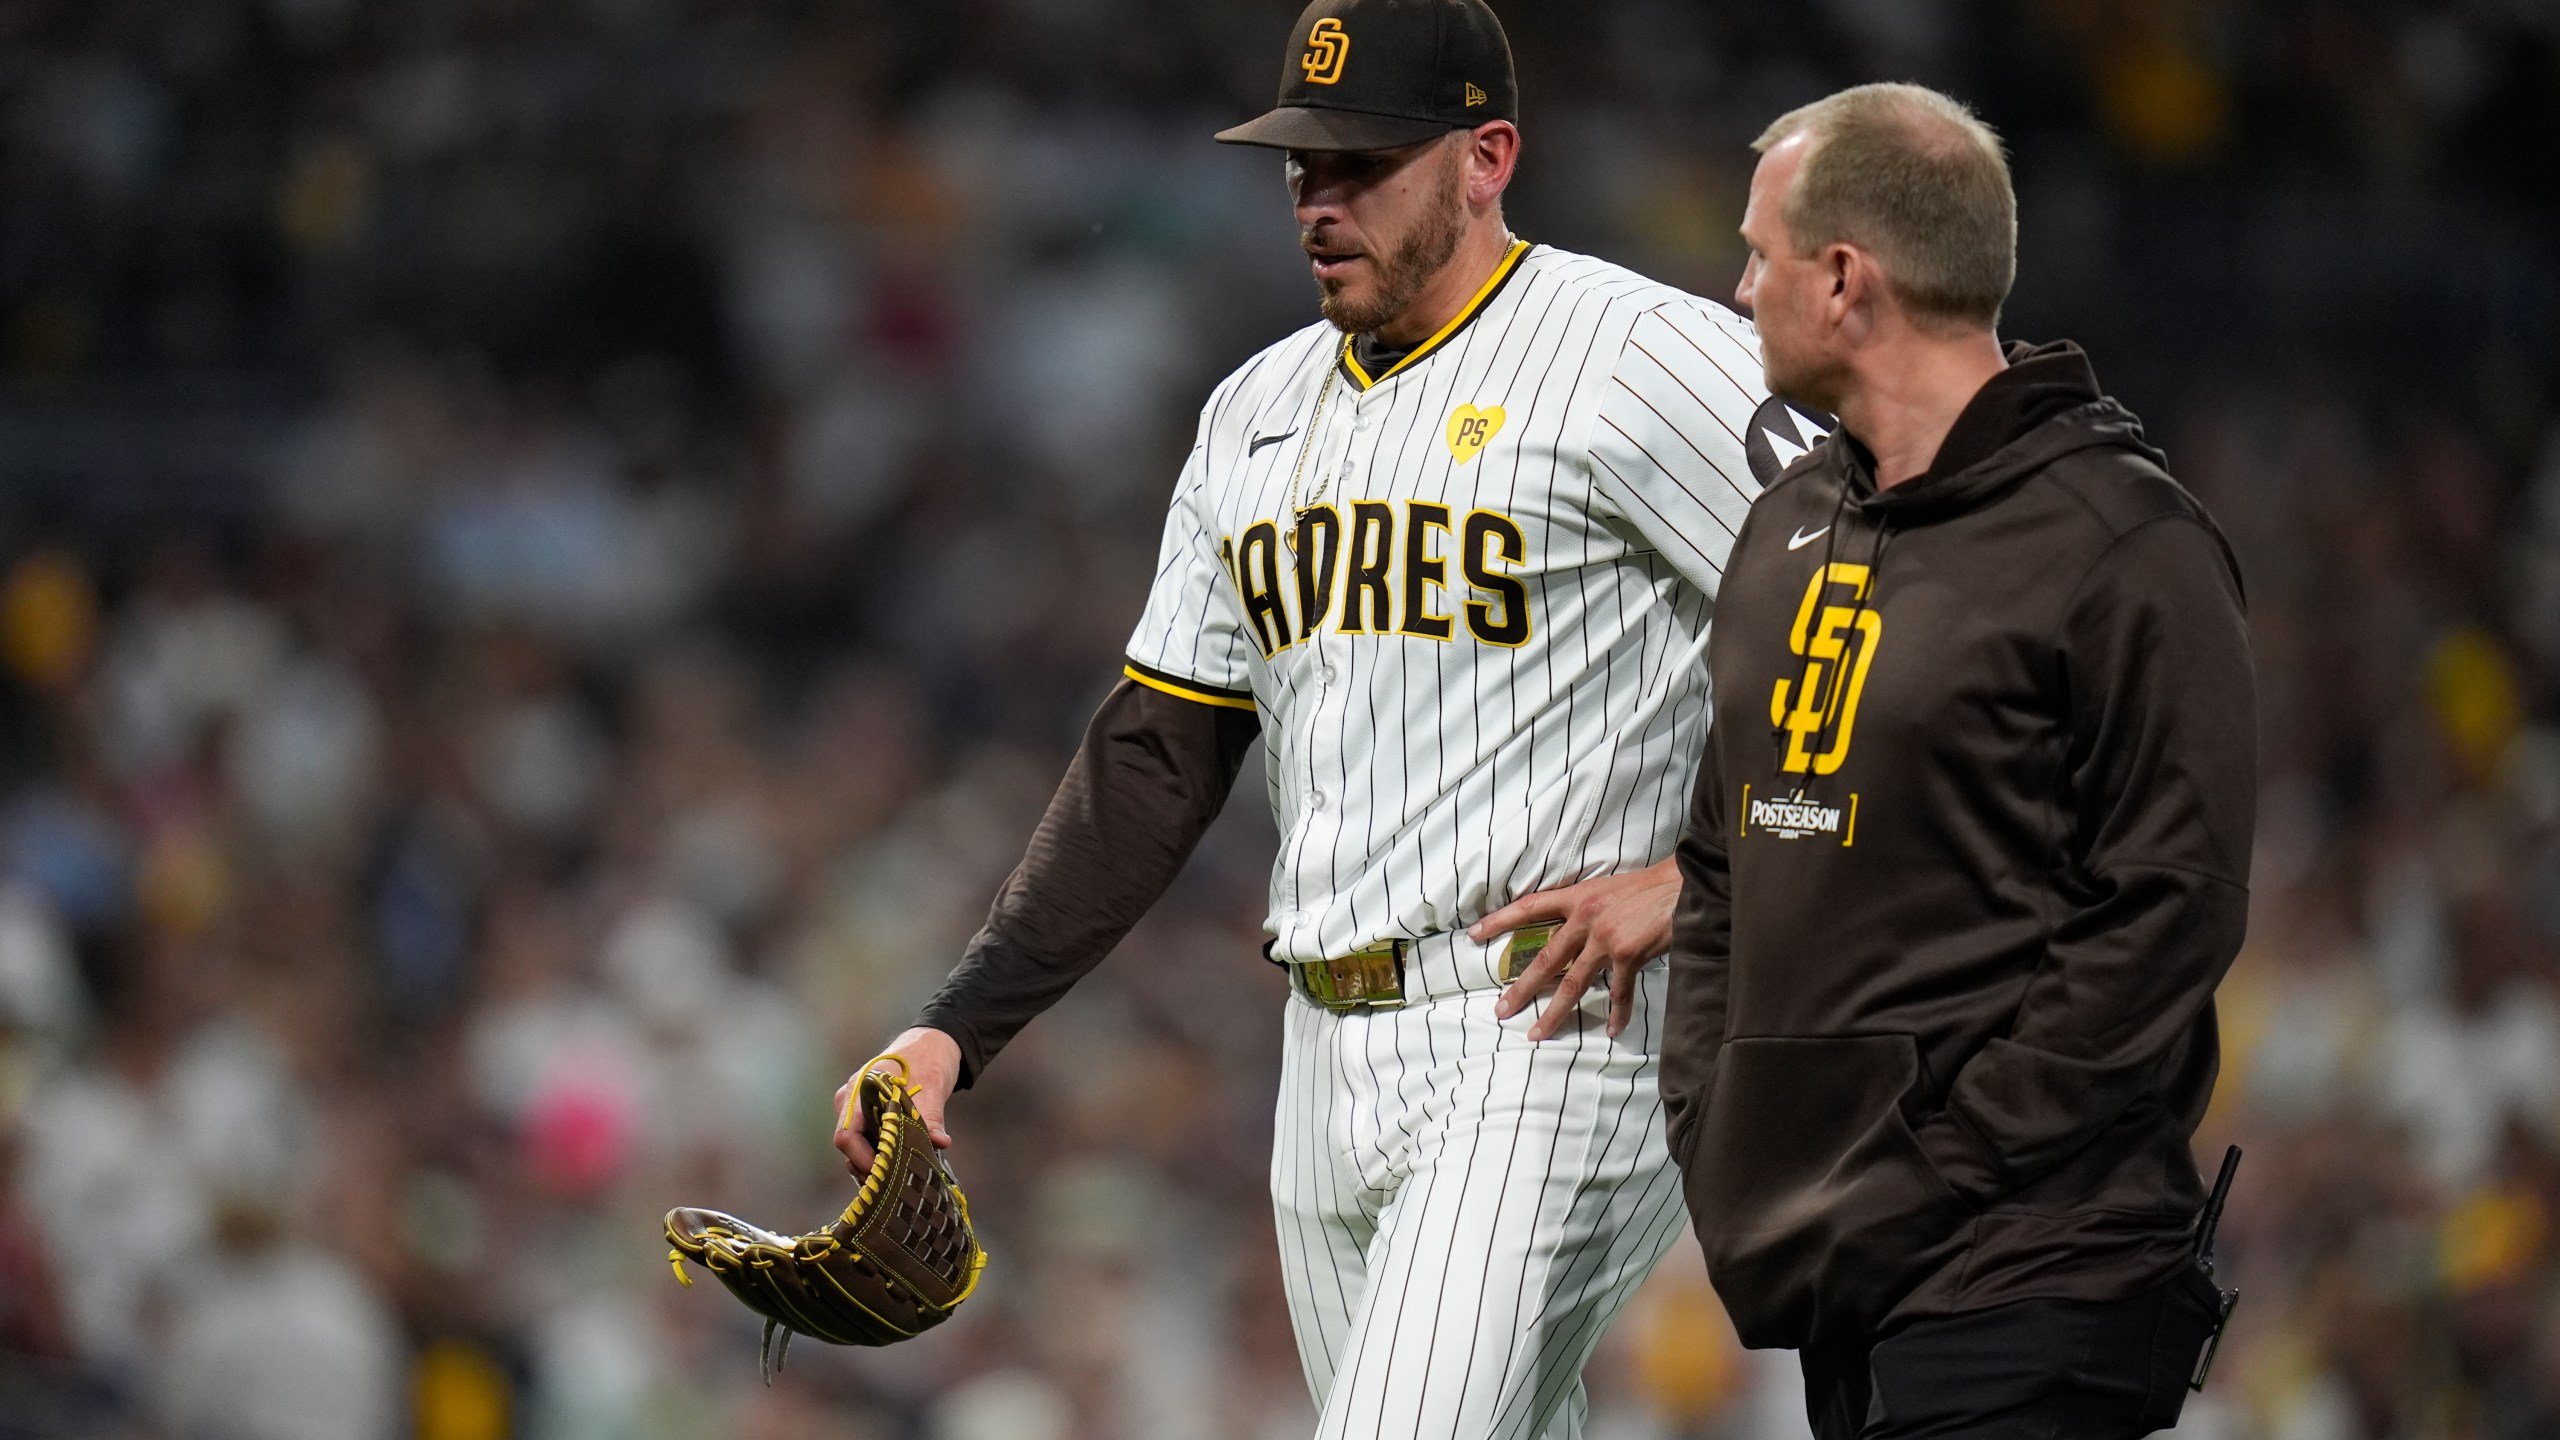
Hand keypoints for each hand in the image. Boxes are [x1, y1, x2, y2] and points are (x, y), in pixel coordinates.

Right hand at [833, 1027, 961, 1175]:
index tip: (886, 1171)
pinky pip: (865, 1139)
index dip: (862, 1159)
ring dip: (874, 1162)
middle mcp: (850, 1100)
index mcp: (859, 1090)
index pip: (846, 1136)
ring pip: (856, 1146)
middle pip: (849, 1146)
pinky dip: (878, 1153)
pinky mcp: (866, 1114)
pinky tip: (899, 1163)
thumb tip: (939, 1142)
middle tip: (895, 1180)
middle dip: (868, 1165)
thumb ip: (932, 1119)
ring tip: (899, 1175)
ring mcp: (856, 1108)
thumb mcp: (932, 1090)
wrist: (932, 1044)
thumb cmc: (928, 1060)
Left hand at [1471, 859, 1679, 1040]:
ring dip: (1554, 1012)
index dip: (1500, 921)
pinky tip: (1612, 1030)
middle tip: (1501, 1009)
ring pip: (1573, 983)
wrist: (1684, 885)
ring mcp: (1607, 939)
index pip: (1530, 907)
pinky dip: (1616, 1013)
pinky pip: (1618, 992)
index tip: (1474, 935)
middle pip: (1546, 959)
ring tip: (1536, 1033)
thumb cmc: (1649, 887)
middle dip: (1521, 987)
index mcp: (1578, 898)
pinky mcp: (1629, 955)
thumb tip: (1571, 933)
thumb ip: (1586, 910)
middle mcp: (1586, 918)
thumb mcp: (1608, 889)